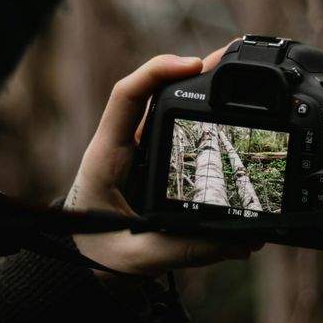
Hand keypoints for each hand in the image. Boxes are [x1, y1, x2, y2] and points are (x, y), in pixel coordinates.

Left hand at [66, 47, 264, 276]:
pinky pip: (176, 128)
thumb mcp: (139, 257)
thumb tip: (241, 242)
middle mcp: (123, 144)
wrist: (81, 265)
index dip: (157, 71)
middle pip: (155, 91)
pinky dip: (200, 116)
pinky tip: (227, 111)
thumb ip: (185, 250)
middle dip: (192, 69)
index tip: (192, 65)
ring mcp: (139, 150)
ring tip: (235, 72)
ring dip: (198, 88)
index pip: (127, 96)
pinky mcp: (154, 162)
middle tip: (231, 57)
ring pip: (167, 106)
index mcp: (107, 156)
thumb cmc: (98, 256)